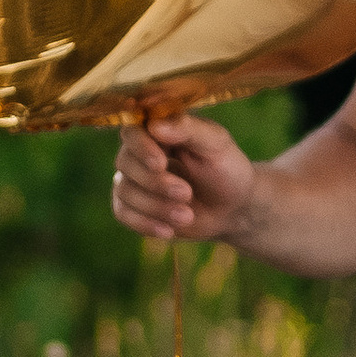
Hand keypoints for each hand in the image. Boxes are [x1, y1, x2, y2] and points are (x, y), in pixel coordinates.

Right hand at [112, 115, 257, 245]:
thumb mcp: (216, 143)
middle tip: (187, 194)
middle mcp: (139, 152)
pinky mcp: (132, 205)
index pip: (133, 131)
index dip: (142, 148)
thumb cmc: (226, 168)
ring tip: (187, 216)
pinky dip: (144, 223)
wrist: (233, 208)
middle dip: (156, 183)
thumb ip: (187, 128)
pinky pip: (122, 213)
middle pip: (125, 163)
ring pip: (124, 191)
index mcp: (158, 129)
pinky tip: (168, 231)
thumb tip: (153, 126)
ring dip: (155, 206)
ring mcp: (133, 179)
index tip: (160, 164)